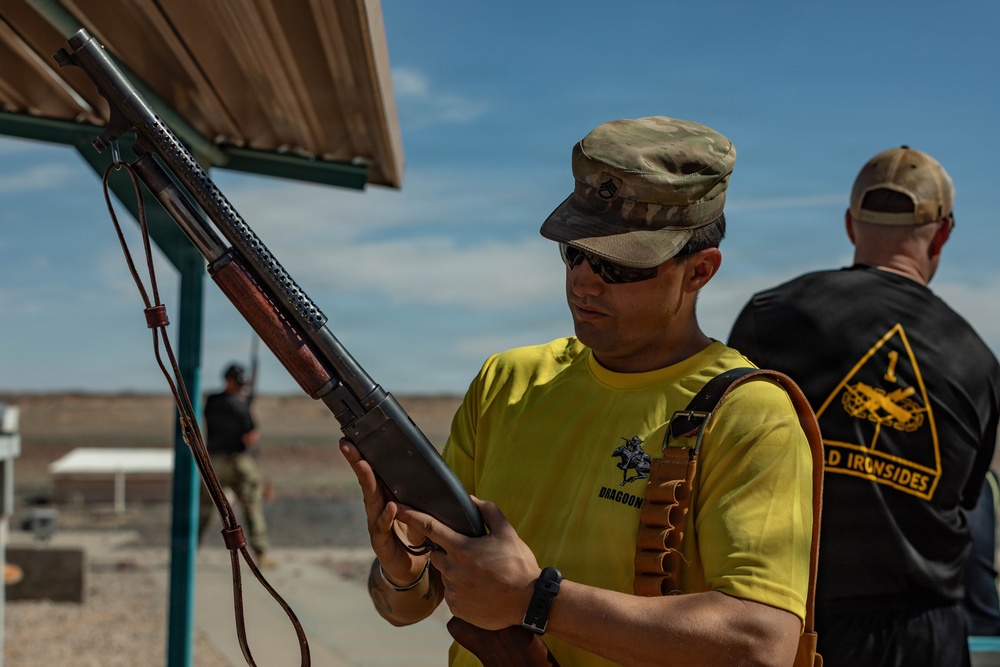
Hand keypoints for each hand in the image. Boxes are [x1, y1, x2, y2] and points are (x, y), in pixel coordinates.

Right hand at [339, 438, 427, 584]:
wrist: (412, 568)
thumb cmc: (414, 534)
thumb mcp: (418, 508)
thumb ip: (418, 491)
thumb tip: (431, 464)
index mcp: (385, 498)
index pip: (374, 474)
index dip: (363, 456)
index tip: (351, 439)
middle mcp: (377, 509)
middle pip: (367, 482)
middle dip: (357, 462)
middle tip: (348, 445)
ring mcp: (376, 526)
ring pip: (371, 501)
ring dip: (367, 482)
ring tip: (363, 465)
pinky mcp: (382, 544)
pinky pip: (384, 528)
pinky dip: (387, 517)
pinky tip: (391, 507)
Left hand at [397, 496, 540, 629]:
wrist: (529, 602)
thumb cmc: (519, 565)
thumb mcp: (507, 532)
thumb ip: (487, 511)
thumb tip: (471, 499)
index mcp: (462, 549)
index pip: (429, 528)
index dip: (410, 516)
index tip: (395, 508)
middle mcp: (453, 571)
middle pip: (437, 555)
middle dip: (448, 552)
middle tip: (471, 556)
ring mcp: (454, 592)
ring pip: (445, 576)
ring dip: (456, 572)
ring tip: (480, 575)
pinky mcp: (457, 609)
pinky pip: (452, 595)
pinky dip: (461, 590)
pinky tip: (480, 590)